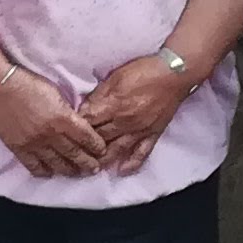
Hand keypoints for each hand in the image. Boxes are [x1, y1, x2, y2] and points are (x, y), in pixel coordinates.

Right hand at [0, 68, 109, 179]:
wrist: (0, 88)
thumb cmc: (29, 84)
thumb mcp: (56, 93)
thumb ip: (67, 112)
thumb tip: (77, 124)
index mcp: (63, 119)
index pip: (86, 137)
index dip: (96, 147)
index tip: (102, 151)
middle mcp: (51, 135)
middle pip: (75, 154)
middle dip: (88, 163)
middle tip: (95, 169)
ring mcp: (35, 144)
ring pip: (57, 163)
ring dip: (69, 170)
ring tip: (77, 173)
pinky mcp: (19, 148)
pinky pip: (34, 165)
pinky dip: (44, 171)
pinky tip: (50, 173)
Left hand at [80, 55, 193, 175]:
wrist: (174, 74)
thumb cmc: (144, 71)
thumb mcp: (116, 77)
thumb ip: (99, 94)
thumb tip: (85, 107)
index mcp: (114, 105)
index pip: (89, 121)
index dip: (76, 126)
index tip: (67, 132)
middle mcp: (125, 121)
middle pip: (100, 138)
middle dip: (85, 146)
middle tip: (73, 153)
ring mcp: (140, 130)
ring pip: (117, 150)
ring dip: (102, 159)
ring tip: (90, 167)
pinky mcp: (153, 134)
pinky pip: (142, 153)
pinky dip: (132, 164)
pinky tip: (121, 172)